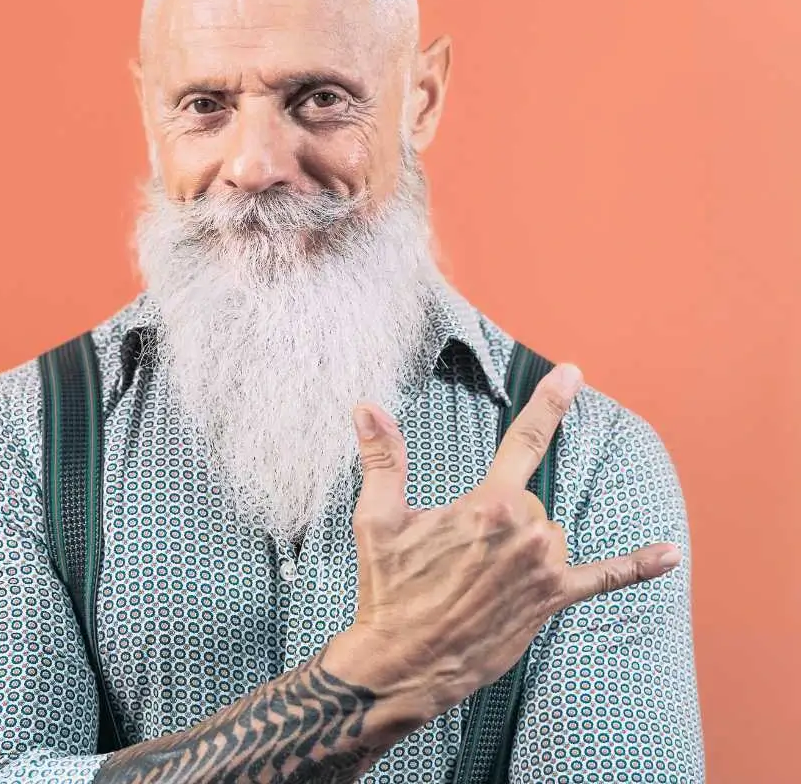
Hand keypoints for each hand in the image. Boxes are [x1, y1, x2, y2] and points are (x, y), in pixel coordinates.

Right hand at [342, 363, 681, 719]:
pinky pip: (602, 577)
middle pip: (528, 497)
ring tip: (477, 575)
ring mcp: (544, 568)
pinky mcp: (551, 601)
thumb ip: (382, 458)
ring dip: (522, 541)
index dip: (549, 403)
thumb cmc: (389, 590)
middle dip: (496, 513)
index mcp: (487, 505)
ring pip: (548, 530)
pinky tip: (670, 554)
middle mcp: (526, 532)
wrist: (403, 664)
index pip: (524, 440)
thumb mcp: (377, 518)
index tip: (573, 372)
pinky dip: (637, 566)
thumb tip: (367, 407)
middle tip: (455, 551)